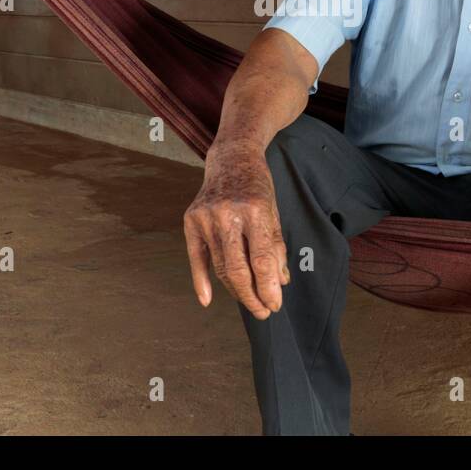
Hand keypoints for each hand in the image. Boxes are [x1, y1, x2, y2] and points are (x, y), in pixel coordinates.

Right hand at [183, 142, 289, 319]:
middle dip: (252, 296)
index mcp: (255, 210)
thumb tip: (279, 283)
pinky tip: (207, 300)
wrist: (232, 158)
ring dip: (235, 290)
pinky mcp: (191, 220)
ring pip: (219, 267)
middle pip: (237, 269)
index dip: (268, 288)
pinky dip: (200, 281)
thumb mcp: (274, 211)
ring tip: (249, 301)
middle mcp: (227, 214)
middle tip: (263, 311)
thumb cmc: (257, 186)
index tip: (274, 304)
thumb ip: (276, 247)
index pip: (261, 260)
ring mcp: (206, 217)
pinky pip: (196, 257)